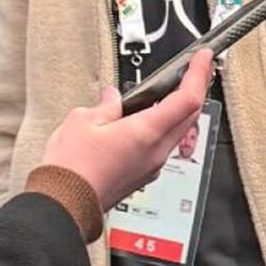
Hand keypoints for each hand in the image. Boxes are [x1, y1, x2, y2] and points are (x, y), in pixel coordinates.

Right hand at [40, 50, 213, 209]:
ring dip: (182, 108)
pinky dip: (165, 126)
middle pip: (190, 114)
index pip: (188, 99)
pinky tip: (151, 118)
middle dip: (197, 87)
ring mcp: (152, 166)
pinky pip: (164, 145)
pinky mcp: (143, 176)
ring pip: (179, 131)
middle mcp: (157, 151)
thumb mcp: (82, 122)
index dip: (199, 74)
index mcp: (147, 132)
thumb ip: (105, 107)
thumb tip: (113, 99)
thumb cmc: (70, 170)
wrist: (62, 207)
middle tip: (196, 68)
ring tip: (174, 89)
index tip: (203, 58)